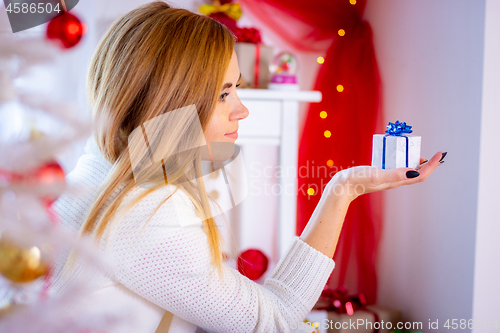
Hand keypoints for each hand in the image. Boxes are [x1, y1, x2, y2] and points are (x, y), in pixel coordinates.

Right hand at [328, 151, 445, 201]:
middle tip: (434, 153)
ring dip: (415, 161)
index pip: (420, 175)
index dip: (432, 166)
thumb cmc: (357, 180)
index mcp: (396, 181)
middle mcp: (394, 180)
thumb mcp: (377, 174)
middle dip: (427, 164)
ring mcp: (387, 177)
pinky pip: (396, 167)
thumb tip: (415, 172)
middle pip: (416, 173)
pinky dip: (401, 159)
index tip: (440, 154)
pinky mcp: (380, 173)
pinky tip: (397, 153)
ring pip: (407, 170)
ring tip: (418, 151)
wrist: (342, 187)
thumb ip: (395, 173)